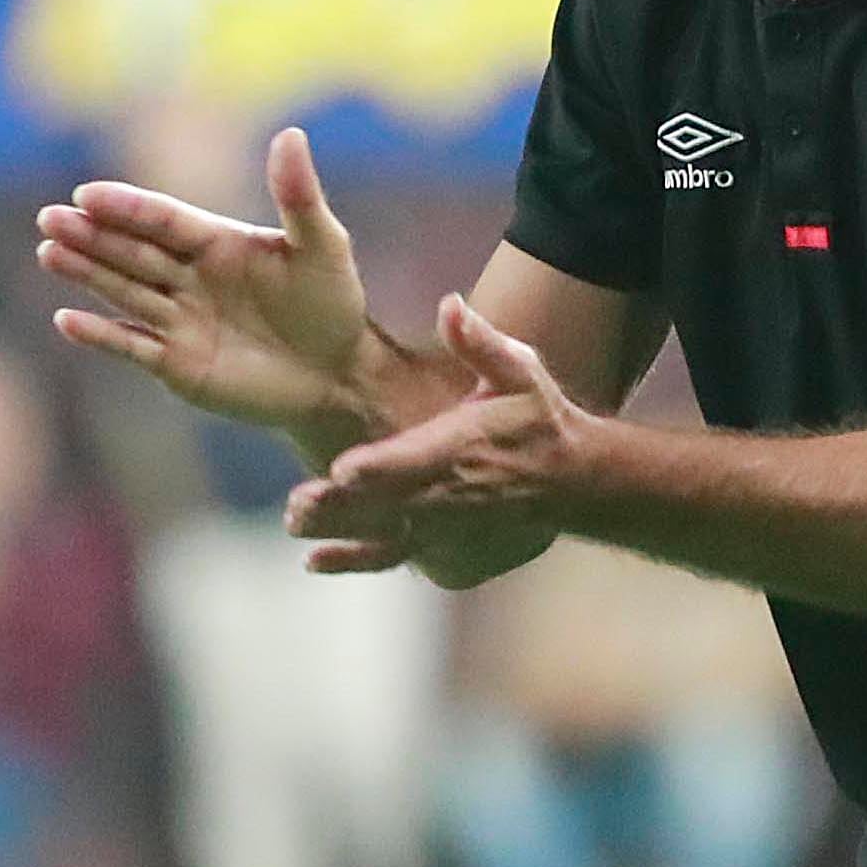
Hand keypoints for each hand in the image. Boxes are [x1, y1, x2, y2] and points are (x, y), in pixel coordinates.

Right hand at [38, 127, 375, 438]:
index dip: (126, 207)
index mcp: (216, 242)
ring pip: (124, 292)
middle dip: (91, 235)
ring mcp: (179, 321)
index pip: (162, 219)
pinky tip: (67, 321)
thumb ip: (299, 196)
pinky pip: (133, 346)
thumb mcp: (323, 245)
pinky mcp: (177, 364)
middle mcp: (189, 278)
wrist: (338, 376)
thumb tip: (290, 134)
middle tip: (50, 218)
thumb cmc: (333, 303)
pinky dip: (102, 335)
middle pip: (131, 251)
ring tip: (49, 252)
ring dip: (86, 274)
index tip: (87, 195)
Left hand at [286, 296, 596, 575]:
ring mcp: (444, 525)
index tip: (341, 470)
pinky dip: (358, 560)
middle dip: (342, 508)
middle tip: (297, 509)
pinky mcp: (441, 544)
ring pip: (384, 533)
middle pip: (386, 503)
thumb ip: (481, 342)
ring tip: (298, 529)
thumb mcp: (520, 371)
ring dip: (340, 535)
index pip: (414, 459)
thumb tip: (451, 305)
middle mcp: (449, 491)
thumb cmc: (537, 418)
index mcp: (461, 446)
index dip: (379, 467)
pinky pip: (396, 555)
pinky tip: (317, 561)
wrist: (570, 480)